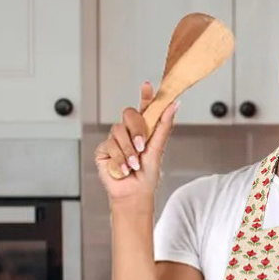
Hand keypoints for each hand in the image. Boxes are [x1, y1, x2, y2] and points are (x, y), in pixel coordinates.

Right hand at [93, 84, 172, 216]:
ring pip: (118, 131)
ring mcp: (114, 140)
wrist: (133, 194)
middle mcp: (128, 132)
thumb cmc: (147, 175)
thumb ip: (164, 125)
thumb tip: (174, 104)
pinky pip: (109, 146)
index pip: (144, 108)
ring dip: (128, 150)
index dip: (145, 96)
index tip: (147, 85)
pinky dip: (118, 159)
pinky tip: (123, 168)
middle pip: (128, 114)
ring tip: (133, 164)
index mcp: (143, 129)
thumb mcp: (158, 149)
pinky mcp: (103, 151)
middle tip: (142, 146)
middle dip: (136, 129)